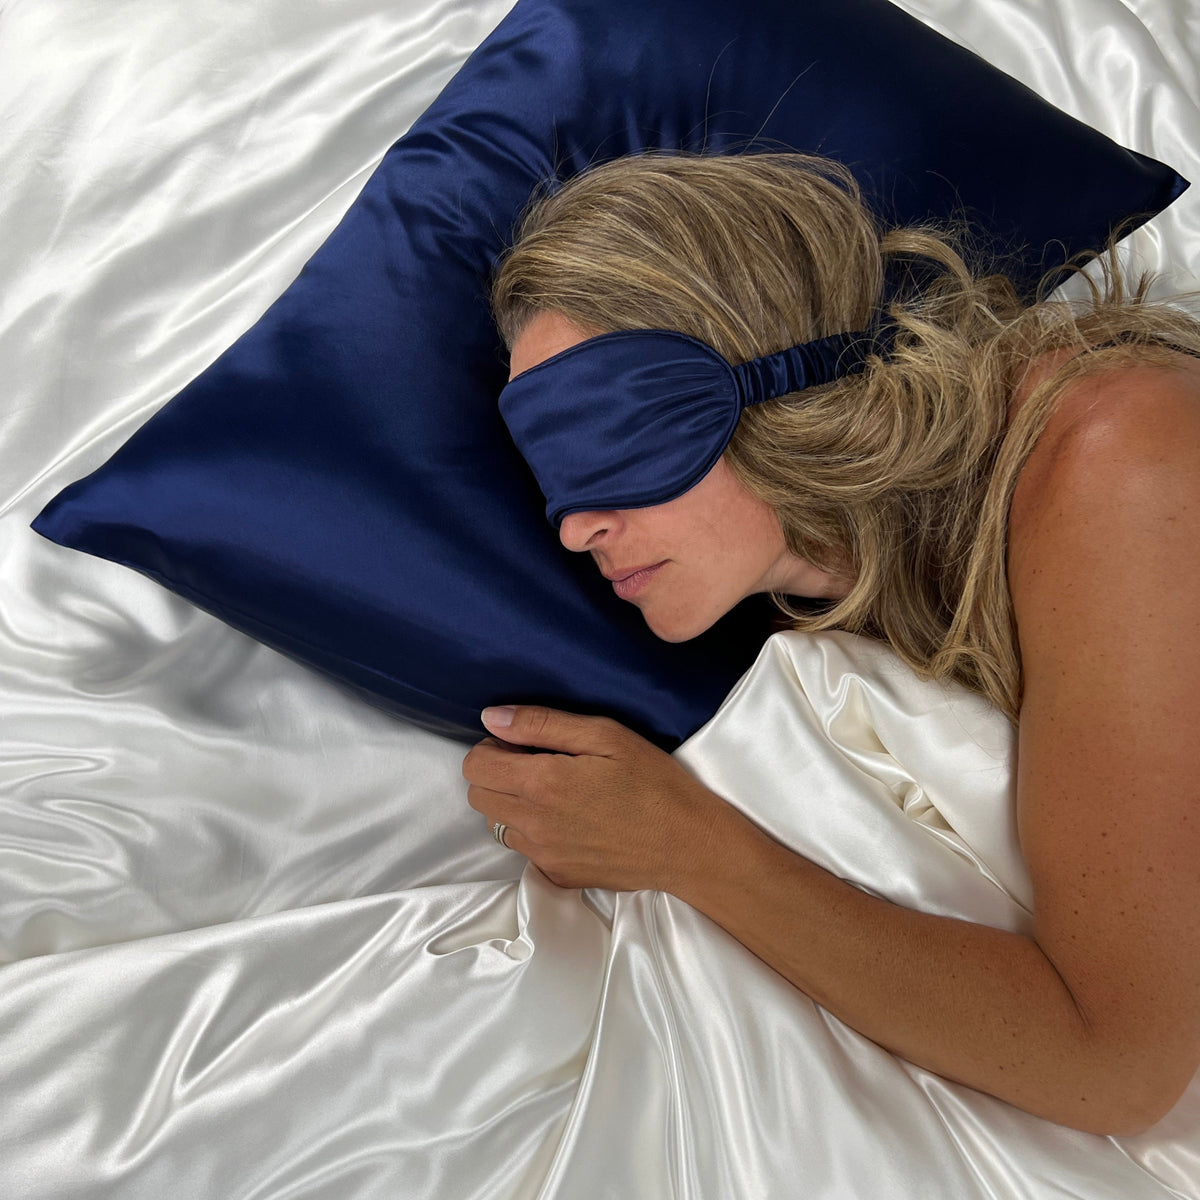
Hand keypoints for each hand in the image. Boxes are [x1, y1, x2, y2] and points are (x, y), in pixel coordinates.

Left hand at [461, 705, 725, 891]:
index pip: (474, 766)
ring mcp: (543, 856)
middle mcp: (533, 825)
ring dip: (514, 805)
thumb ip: (542, 724)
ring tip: (558, 794)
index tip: (523, 744)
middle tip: (539, 764)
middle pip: (478, 796)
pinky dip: (536, 833)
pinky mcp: (557, 877)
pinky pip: (526, 850)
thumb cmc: (653, 782)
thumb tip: (492, 717)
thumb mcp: (605, 735)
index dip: (493, 747)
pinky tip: (574, 822)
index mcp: (540, 784)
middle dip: (497, 775)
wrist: (688, 845)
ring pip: (498, 825)